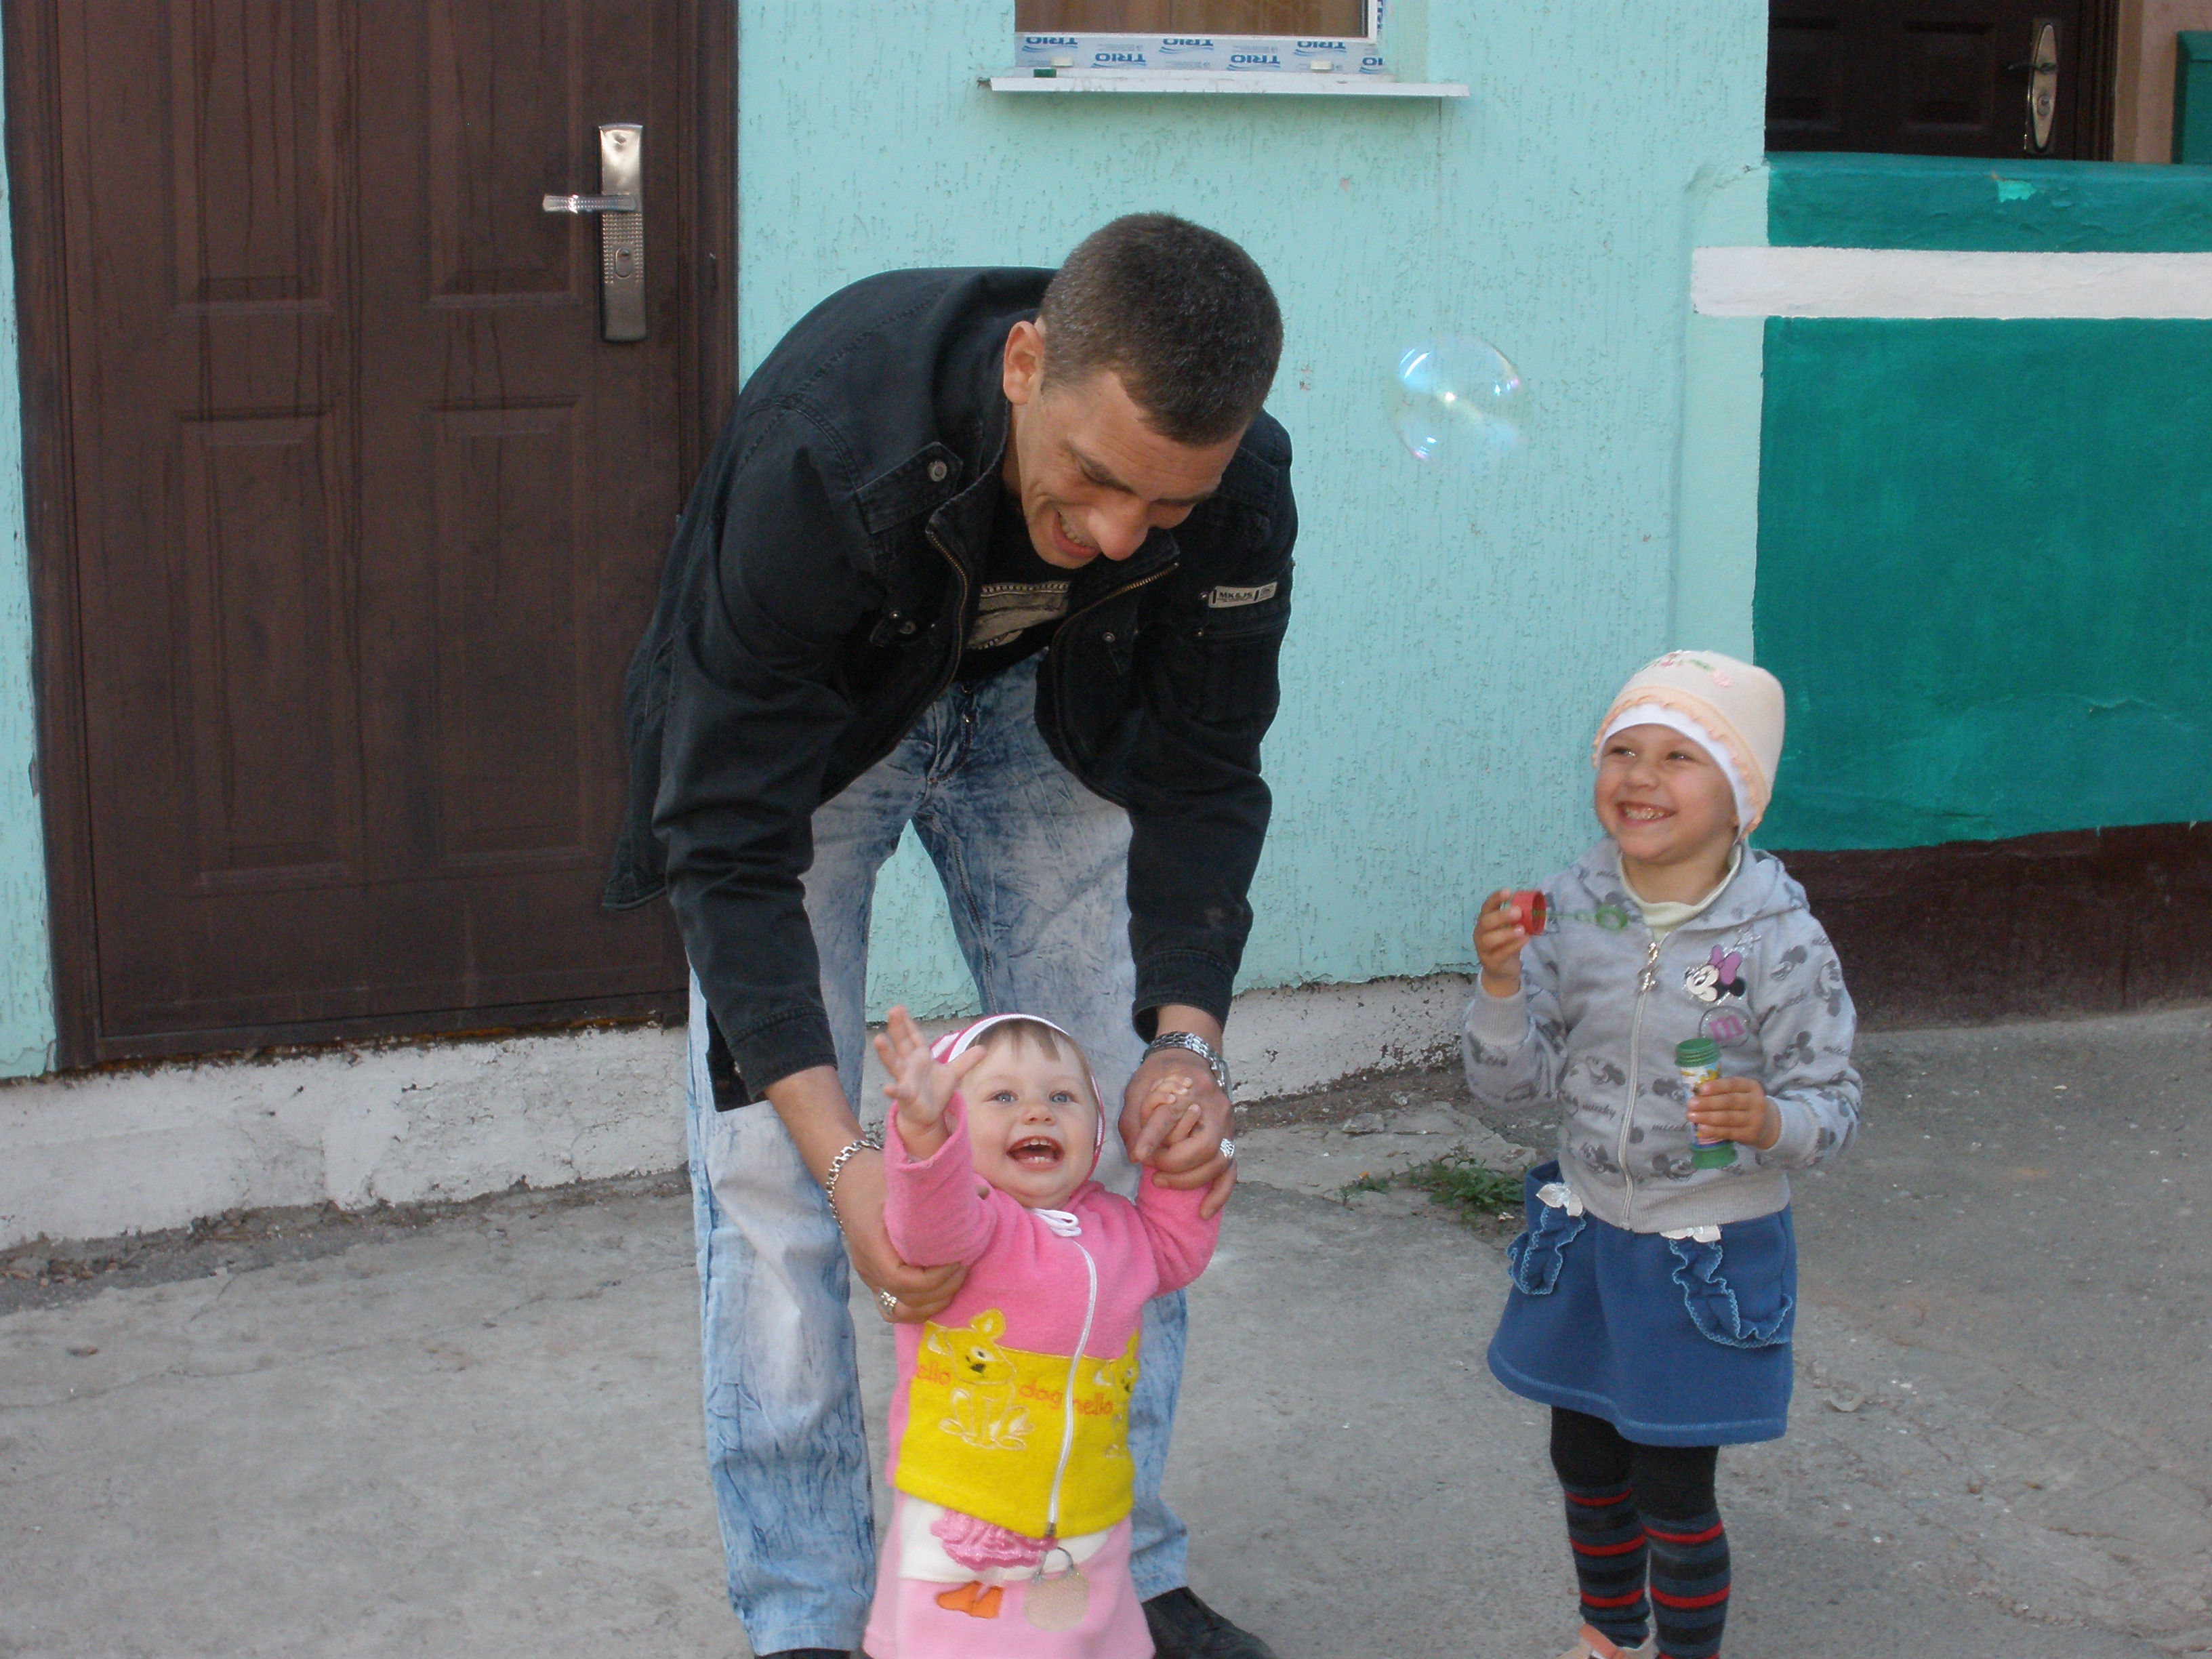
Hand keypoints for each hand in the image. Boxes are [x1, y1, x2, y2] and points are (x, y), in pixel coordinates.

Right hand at [825, 1145, 967, 1322]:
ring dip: (931, 1304)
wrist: (847, 1179)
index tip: (957, 1261)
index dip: (934, 1279)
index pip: (901, 1280)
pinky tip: (939, 1290)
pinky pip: (893, 1307)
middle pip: (904, 1301)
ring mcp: (869, 1276)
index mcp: (872, 1243)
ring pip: (898, 1312)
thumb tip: (983, 1196)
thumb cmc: (876, 1177)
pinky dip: (918, 1307)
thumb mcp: (905, 1176)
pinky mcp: (874, 1279)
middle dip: (941, 1291)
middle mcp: (868, 1266)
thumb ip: (942, 1188)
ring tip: (954, 1282)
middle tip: (964, 1268)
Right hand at [871, 1006, 984, 1159]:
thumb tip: (984, 1049)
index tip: (900, 1008)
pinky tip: (887, 1088)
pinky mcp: (906, 1096)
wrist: (927, 1114)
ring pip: (894, 1064)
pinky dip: (893, 1090)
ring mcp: (905, 1080)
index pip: (913, 1037)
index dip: (908, 1023)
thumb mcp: (953, 1074)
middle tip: (893, 1010)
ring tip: (878, 1039)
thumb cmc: (935, 1091)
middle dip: (898, 1028)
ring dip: (886, 1052)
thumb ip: (966, 1061)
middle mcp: (909, 1065)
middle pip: (903, 1043)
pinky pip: (899, 1092)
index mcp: (920, 1057)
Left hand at [1122, 1043, 1234, 1219]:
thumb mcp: (1139, 1087)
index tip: (1137, 1156)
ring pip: (1218, 1163)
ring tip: (1160, 1181)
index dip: (1153, 1139)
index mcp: (1190, 1089)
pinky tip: (1203, 1211)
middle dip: (1175, 1164)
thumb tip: (1137, 1156)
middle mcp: (1215, 1108)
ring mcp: (1227, 1126)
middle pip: (1203, 1147)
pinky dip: (1219, 1194)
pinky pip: (1230, 1172)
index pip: (1173, 1118)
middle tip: (1152, 1165)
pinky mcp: (1229, 1141)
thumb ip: (1134, 1119)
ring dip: (1189, 1180)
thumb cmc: (1160, 1075)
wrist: (1188, 1058)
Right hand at [1474, 887, 1531, 996]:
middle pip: (1485, 922)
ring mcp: (1483, 949)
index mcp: (1484, 922)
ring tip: (1521, 929)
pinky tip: (1524, 940)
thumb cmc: (1506, 945)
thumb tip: (1532, 905)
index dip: (1495, 899)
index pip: (1486, 907)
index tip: (1508, 892)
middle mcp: (1480, 934)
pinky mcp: (1491, 962)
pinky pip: (1501, 953)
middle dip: (1501, 916)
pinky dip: (1513, 946)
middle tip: (1517, 912)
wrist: (1502, 972)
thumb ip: (1516, 920)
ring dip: (1506, 933)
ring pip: (1490, 939)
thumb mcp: (1510, 929)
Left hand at [1688, 1076, 1780, 1149]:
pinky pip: (1729, 1132)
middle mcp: (1756, 1102)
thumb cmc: (1744, 1104)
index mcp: (1751, 1086)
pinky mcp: (1750, 1135)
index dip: (1717, 1086)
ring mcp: (1755, 1120)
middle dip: (1708, 1103)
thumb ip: (1722, 1091)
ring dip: (1707, 1117)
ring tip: (1691, 1116)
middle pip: (1730, 1101)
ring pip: (1728, 1118)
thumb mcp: (1740, 1093)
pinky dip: (1713, 1131)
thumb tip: (1695, 1093)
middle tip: (1690, 1104)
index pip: (1734, 1084)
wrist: (1767, 1125)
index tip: (1701, 1089)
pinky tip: (1701, 1129)